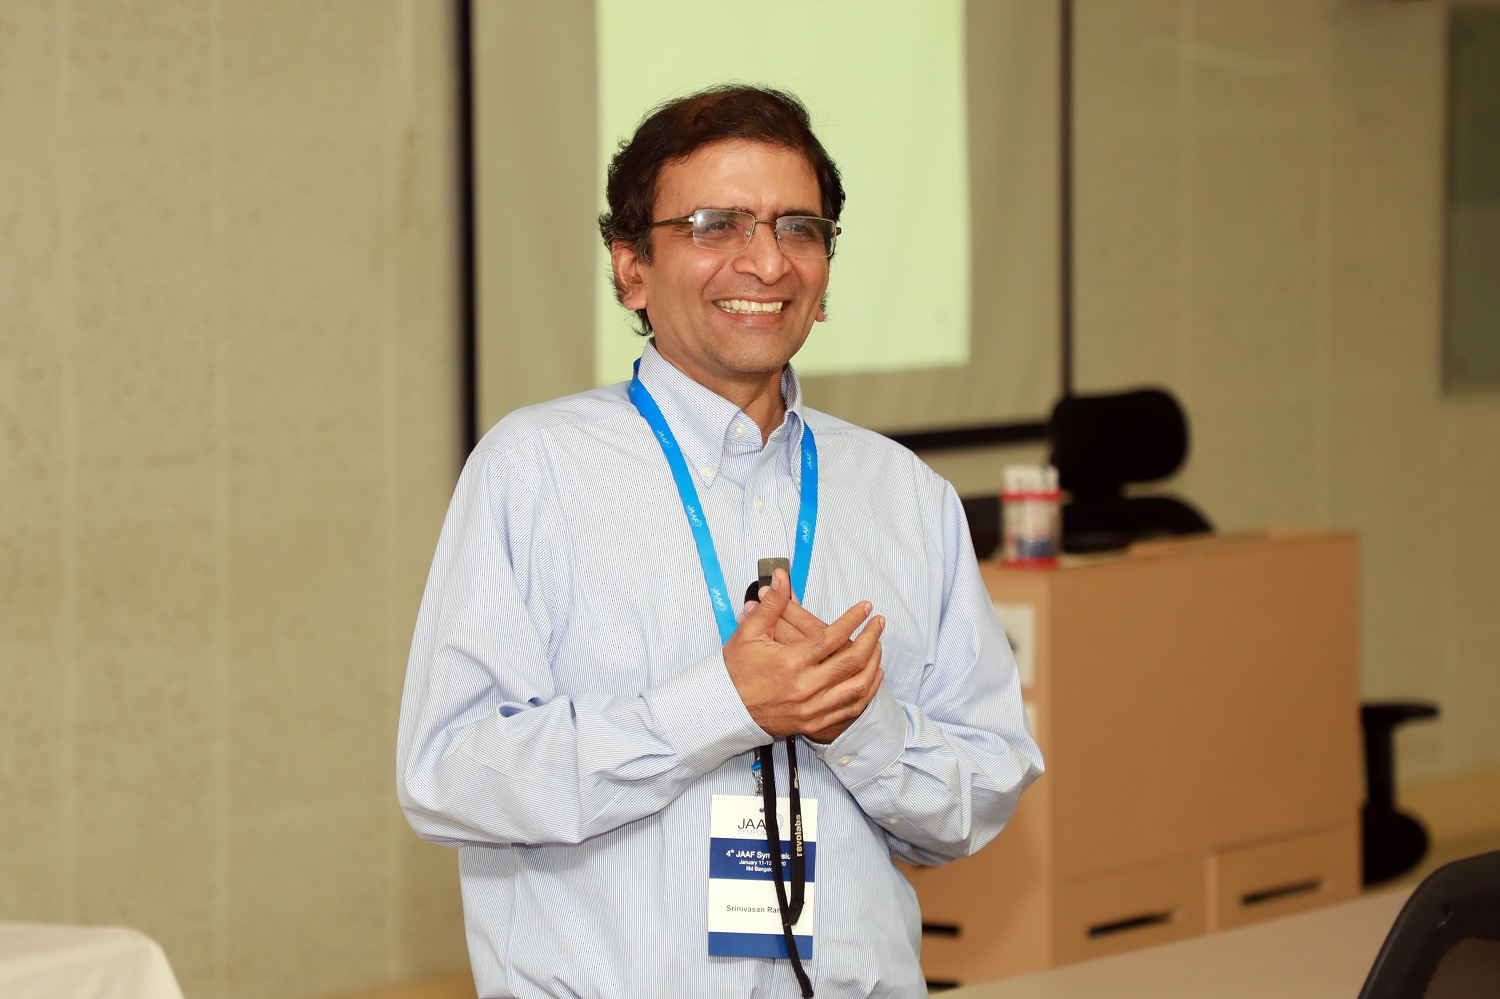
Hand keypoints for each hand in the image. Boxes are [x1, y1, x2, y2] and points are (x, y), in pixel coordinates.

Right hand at [724, 569, 883, 740]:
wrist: (725, 710)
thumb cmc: (736, 672)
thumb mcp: (749, 633)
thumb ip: (771, 605)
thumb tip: (782, 578)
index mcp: (790, 662)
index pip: (832, 637)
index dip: (853, 620)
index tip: (865, 608)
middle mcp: (805, 687)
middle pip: (852, 661)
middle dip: (871, 638)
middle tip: (878, 622)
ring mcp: (812, 708)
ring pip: (857, 686)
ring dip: (873, 663)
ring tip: (878, 646)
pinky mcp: (815, 723)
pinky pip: (850, 708)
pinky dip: (867, 691)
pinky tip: (872, 676)